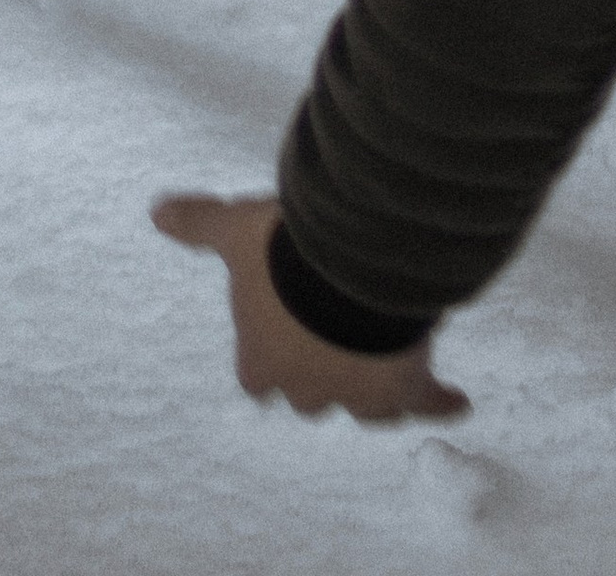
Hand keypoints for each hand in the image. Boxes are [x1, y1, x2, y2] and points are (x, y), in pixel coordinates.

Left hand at [150, 195, 468, 423]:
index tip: (280, 340)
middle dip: (321, 369)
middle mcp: (305, 389)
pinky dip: (441, 403)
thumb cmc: (282, 252)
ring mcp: (356, 394)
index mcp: (261, 361)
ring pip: (365, 406)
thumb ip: (199, 224)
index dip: (268, 358)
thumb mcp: (235, 230)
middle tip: (336, 337)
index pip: (257, 377)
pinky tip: (458, 401)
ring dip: (374, 387)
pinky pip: (425, 404)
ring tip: (390, 364)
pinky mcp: (403, 389)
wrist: (350, 268)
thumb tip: (156, 210)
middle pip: (310, 394)